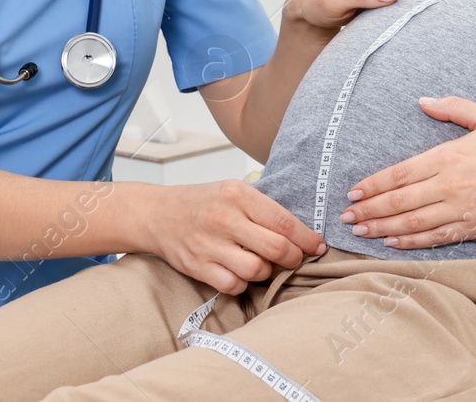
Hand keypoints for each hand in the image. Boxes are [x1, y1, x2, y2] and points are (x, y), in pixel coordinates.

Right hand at [142, 180, 324, 294]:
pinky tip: (240, 271)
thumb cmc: (202, 202)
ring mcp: (210, 245)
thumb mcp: (234, 191)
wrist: (157, 214)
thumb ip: (263, 209)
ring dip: (267, 271)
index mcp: (238, 195)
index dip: (307, 239)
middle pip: (276, 249)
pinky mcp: (198, 266)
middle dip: (294, 259)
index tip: (318, 246)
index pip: (284, 222)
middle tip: (296, 259)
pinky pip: (234, 285)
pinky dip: (243, 283)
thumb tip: (301, 233)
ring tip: (262, 263)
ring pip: (257, 270)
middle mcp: (225, 219)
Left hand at [338, 96, 475, 248]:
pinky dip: (412, 242)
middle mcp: (451, 185)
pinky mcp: (473, 228)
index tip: (354, 192)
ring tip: (361, 232)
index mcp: (450, 156)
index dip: (374, 185)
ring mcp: (461, 210)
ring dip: (383, 228)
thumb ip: (453, 109)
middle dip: (370, 210)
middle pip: (401, 202)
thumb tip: (423, 101)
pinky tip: (393, 243)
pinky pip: (436, 238)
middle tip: (346, 217)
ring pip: (413, 223)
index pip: (401, 174)